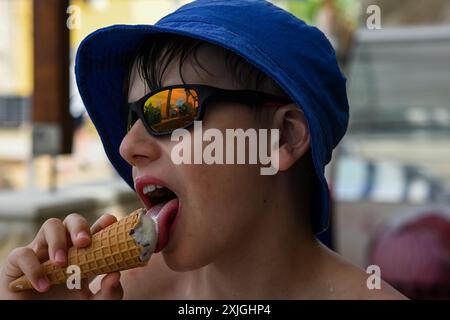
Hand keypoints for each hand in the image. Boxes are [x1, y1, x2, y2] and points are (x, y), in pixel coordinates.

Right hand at [0, 213, 123, 299]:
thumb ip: (107, 293)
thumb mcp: (91, 303)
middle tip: (84, 242)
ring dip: (57, 241)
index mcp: (83, 253)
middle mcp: (64, 247)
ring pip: (50, 226)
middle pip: (72, 220)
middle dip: (79, 226)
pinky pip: (23, 253)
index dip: (103, 223)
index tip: (111, 222)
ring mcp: (41, 251)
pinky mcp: (17, 263)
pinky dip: (34, 268)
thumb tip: (115, 275)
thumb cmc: (64, 307)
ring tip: (61, 263)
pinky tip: (43, 285)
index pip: (95, 231)